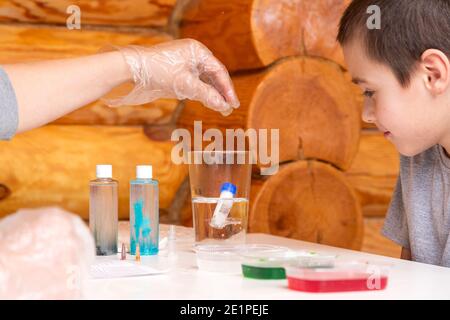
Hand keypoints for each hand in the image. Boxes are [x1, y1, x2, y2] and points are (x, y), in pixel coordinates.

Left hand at [104, 39, 239, 115]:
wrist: (131, 70)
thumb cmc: (158, 71)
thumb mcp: (185, 84)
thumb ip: (206, 95)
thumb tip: (223, 106)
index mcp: (197, 51)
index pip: (219, 71)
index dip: (227, 88)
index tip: (233, 103)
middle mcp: (193, 55)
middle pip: (213, 76)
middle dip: (221, 92)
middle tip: (229, 108)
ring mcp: (185, 64)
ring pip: (204, 81)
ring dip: (212, 94)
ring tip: (221, 109)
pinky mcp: (177, 73)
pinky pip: (194, 83)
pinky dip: (201, 93)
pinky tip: (208, 102)